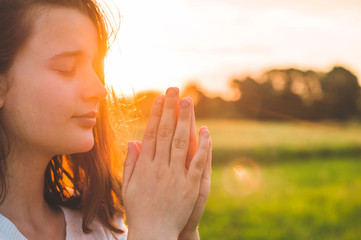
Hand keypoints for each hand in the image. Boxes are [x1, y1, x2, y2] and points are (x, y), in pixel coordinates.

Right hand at [122, 88, 210, 239]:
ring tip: (188, 101)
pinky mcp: (191, 187)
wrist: (154, 234)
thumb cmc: (139, 210)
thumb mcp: (128, 187)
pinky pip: (198, 163)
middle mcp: (160, 168)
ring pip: (180, 143)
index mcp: (145, 166)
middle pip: (165, 133)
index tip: (159, 98)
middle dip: (170, 109)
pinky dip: (202, 146)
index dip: (155, 114)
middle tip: (174, 89)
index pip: (150, 134)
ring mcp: (176, 176)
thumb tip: (134, 140)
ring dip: (184, 120)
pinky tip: (205, 130)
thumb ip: (131, 163)